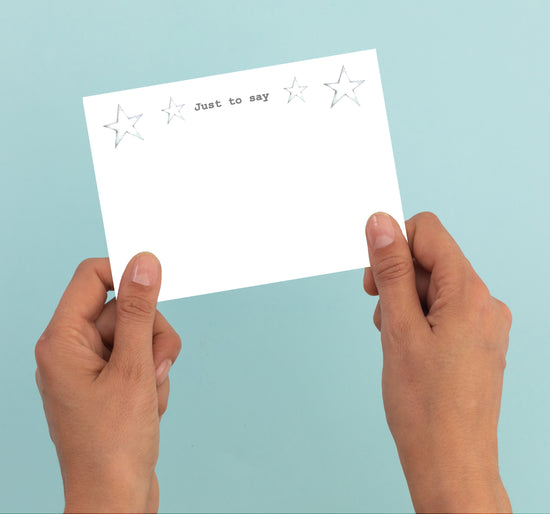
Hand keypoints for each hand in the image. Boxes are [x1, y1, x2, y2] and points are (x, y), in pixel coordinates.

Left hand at [35, 253, 181, 512]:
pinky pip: (139, 357)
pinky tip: (148, 405)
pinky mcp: (107, 381)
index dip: (127, 274)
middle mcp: (71, 348)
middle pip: (124, 308)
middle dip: (150, 335)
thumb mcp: (133, 369)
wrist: (116, 499)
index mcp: (62, 339)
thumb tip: (143, 262)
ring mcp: (90, 366)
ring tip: (150, 393)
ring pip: (138, 333)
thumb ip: (138, 311)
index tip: (158, 285)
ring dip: (156, 360)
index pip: (92, 276)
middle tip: (153, 369)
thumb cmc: (114, 444)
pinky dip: (153, 375)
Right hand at [363, 212, 511, 512]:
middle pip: (430, 260)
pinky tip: (409, 348)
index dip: (393, 245)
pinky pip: (443, 311)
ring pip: (433, 287)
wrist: (450, 462)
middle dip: (396, 280)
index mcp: (469, 292)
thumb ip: (389, 270)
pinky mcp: (477, 341)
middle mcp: (484, 302)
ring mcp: (484, 324)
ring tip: (396, 339)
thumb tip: (380, 223)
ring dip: (405, 302)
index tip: (374, 275)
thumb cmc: (425, 405)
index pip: (428, 232)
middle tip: (382, 315)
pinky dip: (418, 319)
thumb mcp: (398, 327)